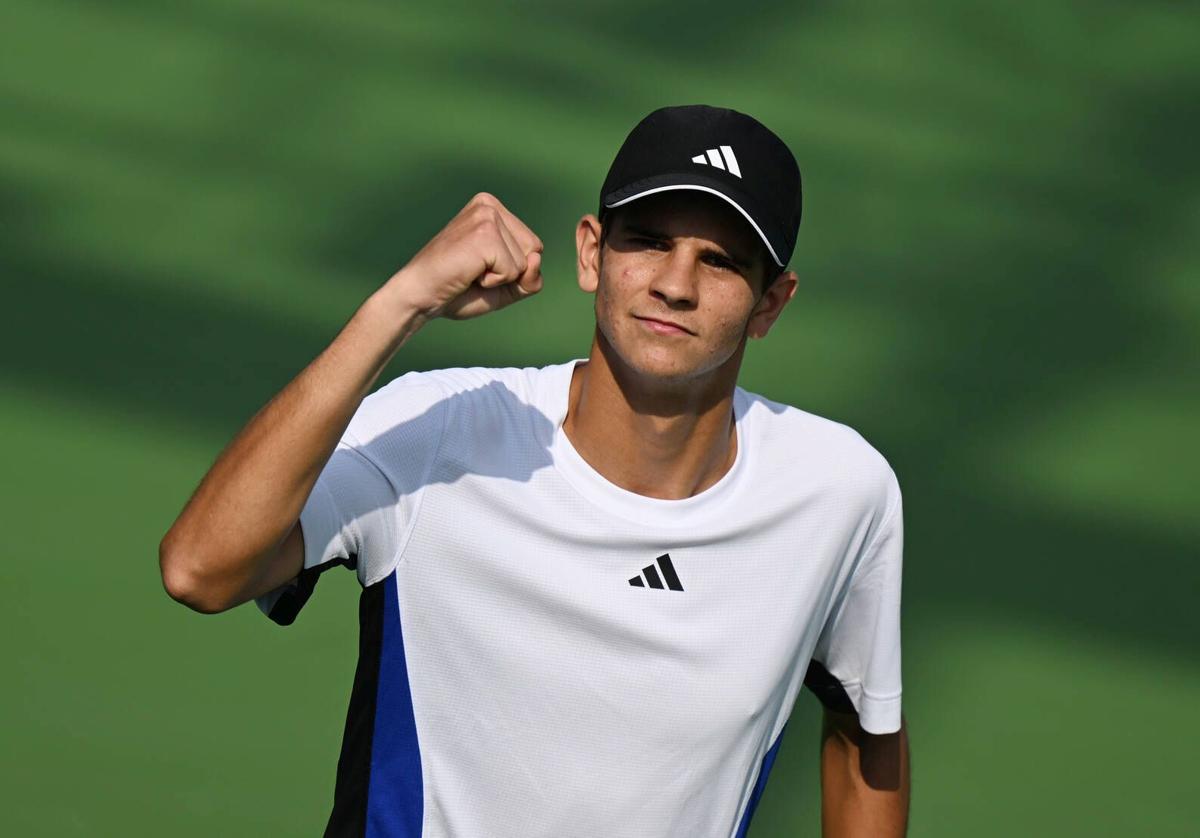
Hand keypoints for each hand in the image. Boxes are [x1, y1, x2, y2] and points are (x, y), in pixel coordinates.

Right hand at [383, 192, 544, 320]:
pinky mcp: (484, 233)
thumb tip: (537, 259)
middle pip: (534, 251)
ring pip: (525, 262)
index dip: (513, 270)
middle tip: (474, 271)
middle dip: (510, 273)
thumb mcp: (506, 286)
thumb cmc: (458, 290)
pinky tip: (468, 273)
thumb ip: (531, 277)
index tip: (480, 267)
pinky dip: (493, 282)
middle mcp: (490, 205)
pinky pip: (513, 271)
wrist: (420, 297)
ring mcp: (487, 216)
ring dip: (500, 278)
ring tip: (469, 271)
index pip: (534, 247)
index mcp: (493, 209)